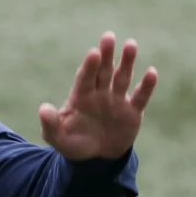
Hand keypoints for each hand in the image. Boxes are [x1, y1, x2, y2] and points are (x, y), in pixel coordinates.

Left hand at [39, 32, 157, 160]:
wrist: (96, 159)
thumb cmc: (75, 144)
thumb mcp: (59, 139)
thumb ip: (50, 125)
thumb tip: (43, 109)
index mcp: (81, 97)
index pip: (85, 78)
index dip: (89, 66)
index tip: (93, 52)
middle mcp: (100, 93)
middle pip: (103, 71)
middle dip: (106, 54)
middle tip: (108, 36)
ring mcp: (117, 101)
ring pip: (122, 77)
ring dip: (127, 62)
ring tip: (131, 44)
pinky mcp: (132, 112)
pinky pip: (140, 97)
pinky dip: (146, 85)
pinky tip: (152, 72)